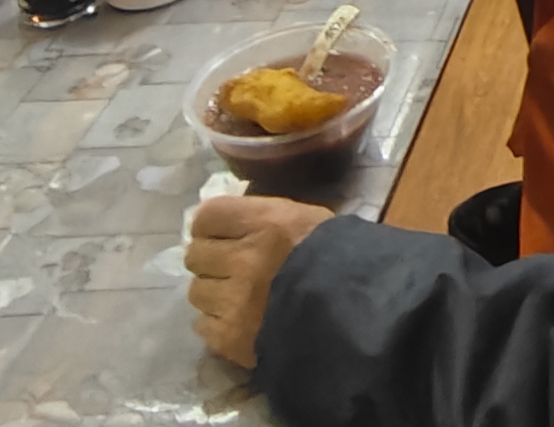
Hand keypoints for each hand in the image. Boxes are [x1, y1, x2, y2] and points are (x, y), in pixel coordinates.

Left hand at [185, 194, 333, 368]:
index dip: (212, 226)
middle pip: (196, 254)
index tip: (225, 235)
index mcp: (266, 224)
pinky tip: (241, 321)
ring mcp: (235, 302)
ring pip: (197, 291)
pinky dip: (218, 324)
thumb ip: (262, 217)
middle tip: (234, 267)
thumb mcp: (306, 221)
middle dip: (213, 260)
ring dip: (215, 293)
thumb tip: (226, 223)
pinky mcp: (231, 337)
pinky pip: (203, 325)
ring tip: (241, 298)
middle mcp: (244, 260)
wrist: (357, 318)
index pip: (207, 216)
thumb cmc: (336, 261)